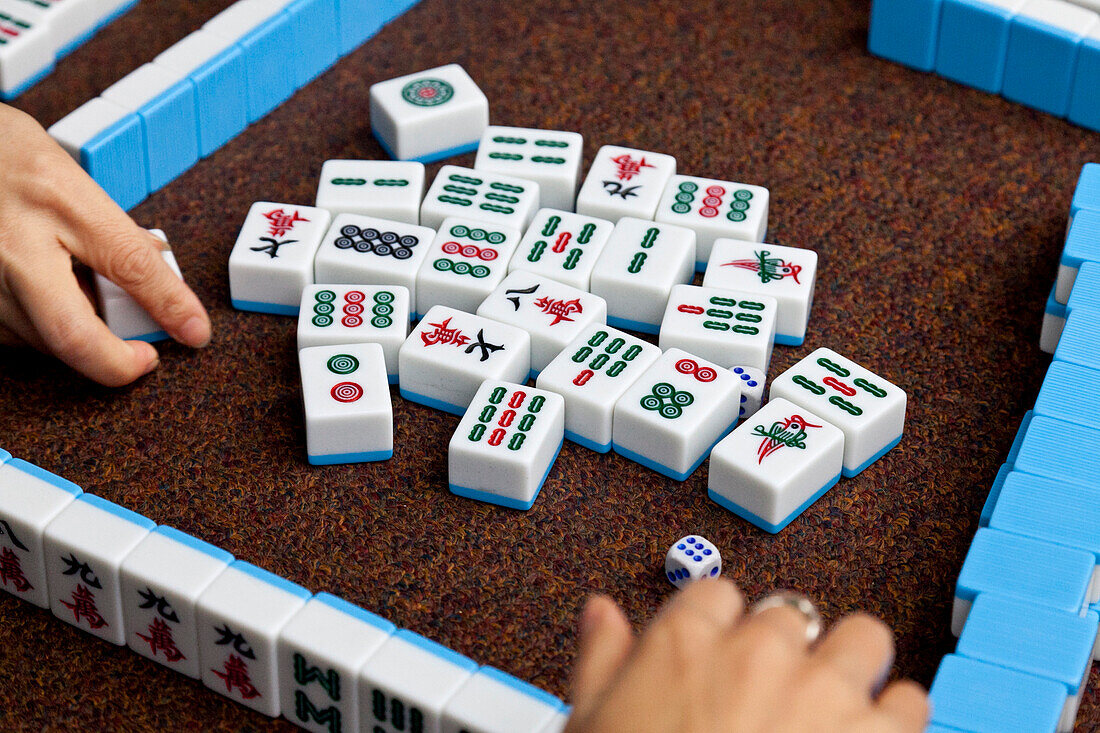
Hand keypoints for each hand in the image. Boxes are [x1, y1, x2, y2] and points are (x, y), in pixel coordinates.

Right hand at [0, 103, 210, 385]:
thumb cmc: (5, 153)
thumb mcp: (71, 175)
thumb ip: (114, 226)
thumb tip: (161, 267)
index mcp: (59, 202)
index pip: (131, 266)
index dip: (171, 308)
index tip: (195, 333)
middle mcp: (15, 245)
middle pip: (73, 334)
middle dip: (114, 359)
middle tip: (139, 355)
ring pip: (41, 341)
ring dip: (75, 337)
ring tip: (77, 298)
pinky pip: (11, 334)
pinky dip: (40, 329)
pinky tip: (45, 299)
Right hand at [567, 580, 928, 732]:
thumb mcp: (592, 723)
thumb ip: (602, 659)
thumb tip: (601, 616)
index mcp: (688, 642)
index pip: (717, 593)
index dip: (720, 626)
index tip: (720, 651)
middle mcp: (759, 653)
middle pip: (789, 613)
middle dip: (785, 649)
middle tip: (774, 691)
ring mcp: (824, 692)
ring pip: (862, 638)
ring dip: (851, 666)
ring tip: (836, 701)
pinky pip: (908, 700)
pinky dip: (894, 718)